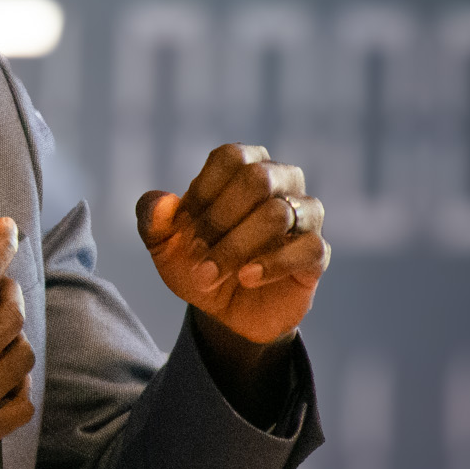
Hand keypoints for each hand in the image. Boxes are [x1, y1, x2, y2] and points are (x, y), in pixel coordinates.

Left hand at [136, 144, 328, 348]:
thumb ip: (152, 217)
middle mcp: (281, 180)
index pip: (230, 158)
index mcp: (244, 165)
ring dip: (236, 247)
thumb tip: (163, 201)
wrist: (223, 310)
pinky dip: (273, 264)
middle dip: (219, 220)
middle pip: (257, 179)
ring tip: (209, 274)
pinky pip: (309, 247)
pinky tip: (246, 278)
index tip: (182, 228)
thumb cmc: (196, 261)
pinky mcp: (317, 253)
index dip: (203, 193)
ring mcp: (304, 215)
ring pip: (279, 213)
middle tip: (194, 254)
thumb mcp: (162, 243)